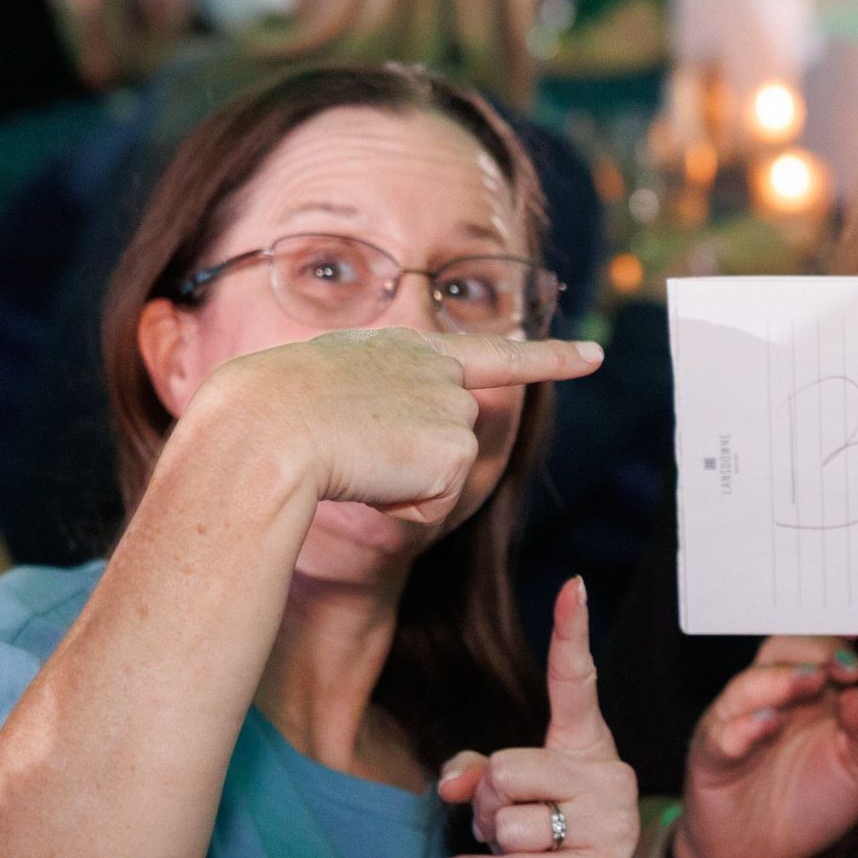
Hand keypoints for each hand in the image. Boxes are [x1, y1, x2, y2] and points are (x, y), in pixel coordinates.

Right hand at [194, 328, 600, 525]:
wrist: (264, 428)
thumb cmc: (263, 415)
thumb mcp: (312, 391)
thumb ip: (363, 403)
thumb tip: (385, 441)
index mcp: (401, 351)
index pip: (489, 355)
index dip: (547, 360)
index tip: (594, 358)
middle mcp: (437, 371)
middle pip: (449, 443)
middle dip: (410, 466)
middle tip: (350, 451)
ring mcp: (451, 406)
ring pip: (439, 477)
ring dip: (397, 486)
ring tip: (351, 459)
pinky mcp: (454, 448)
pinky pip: (434, 505)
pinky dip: (402, 506)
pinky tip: (369, 478)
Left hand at [439, 578, 664, 857]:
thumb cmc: (554, 841)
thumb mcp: (516, 800)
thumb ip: (479, 775)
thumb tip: (452, 784)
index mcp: (588, 746)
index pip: (576, 683)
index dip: (571, 635)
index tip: (573, 586)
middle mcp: (608, 776)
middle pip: (508, 768)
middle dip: (486, 802)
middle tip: (503, 824)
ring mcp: (611, 826)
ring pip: (509, 822)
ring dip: (492, 844)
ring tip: (518, 854)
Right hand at [676, 638, 857, 857]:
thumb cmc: (812, 804)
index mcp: (812, 694)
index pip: (821, 648)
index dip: (841, 641)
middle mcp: (772, 698)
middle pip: (781, 652)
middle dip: (813, 651)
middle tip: (842, 665)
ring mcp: (736, 722)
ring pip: (748, 685)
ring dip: (780, 680)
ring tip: (809, 681)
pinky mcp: (711, 756)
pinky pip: (720, 735)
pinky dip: (743, 727)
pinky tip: (767, 724)